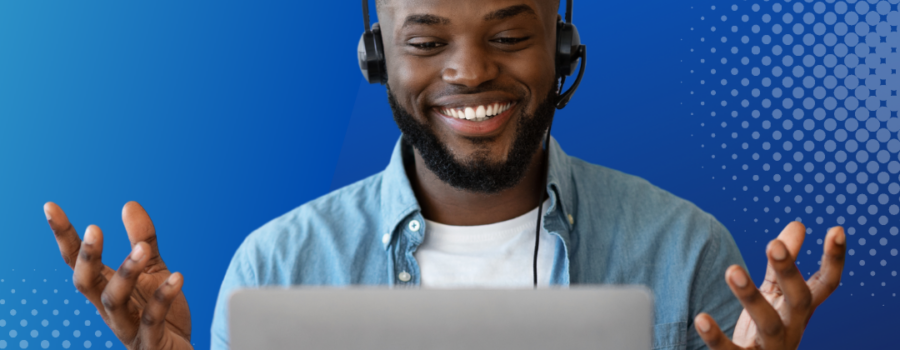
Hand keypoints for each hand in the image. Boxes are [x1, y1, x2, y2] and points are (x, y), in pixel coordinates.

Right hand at [44, 201, 192, 349]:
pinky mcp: (150, 342)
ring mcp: (128, 327)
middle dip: (87, 258)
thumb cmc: (161, 315)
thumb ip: (142, 241)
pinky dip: (163, 298)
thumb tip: (129, 204)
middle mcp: (110, 309)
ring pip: (114, 301)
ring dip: (126, 273)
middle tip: (95, 229)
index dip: (64, 236)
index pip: (77, 262)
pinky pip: (152, 320)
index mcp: (106, 289)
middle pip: (86, 283)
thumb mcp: (154, 272)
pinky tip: (177, 277)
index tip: (51, 207)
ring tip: (142, 249)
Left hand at [694, 221, 845, 349]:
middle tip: (773, 243)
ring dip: (751, 296)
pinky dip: (716, 337)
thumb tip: (798, 224)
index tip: (836, 229)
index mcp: (801, 310)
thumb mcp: (778, 296)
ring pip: (769, 323)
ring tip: (732, 270)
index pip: (825, 284)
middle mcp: (793, 328)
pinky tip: (701, 318)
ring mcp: (773, 347)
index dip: (834, 259)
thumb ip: (782, 264)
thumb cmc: (768, 330)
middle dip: (789, 272)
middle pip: (799, 300)